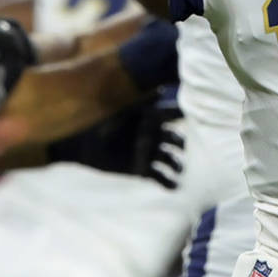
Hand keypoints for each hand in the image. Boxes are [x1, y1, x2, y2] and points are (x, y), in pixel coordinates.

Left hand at [45, 86, 185, 189]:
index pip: (171, 118)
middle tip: (180, 146)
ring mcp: (149, 155)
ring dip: (177, 166)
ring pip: (171, 160)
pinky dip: (168, 183)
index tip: (192, 117)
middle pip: (176, 140)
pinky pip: (160, 177)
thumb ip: (142, 102)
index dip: (181, 116)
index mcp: (151, 122)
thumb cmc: (104, 124)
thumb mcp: (124, 112)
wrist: (85, 146)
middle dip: (181, 144)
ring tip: (177, 171)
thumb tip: (161, 90)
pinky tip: (172, 186)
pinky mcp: (142, 171)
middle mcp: (153, 138)